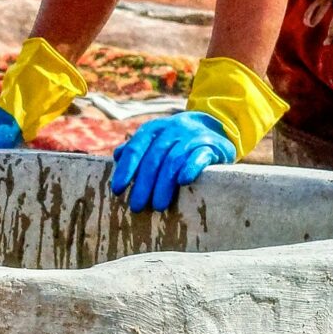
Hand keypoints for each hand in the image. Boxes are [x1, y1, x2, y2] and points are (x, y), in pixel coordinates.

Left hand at [108, 110, 235, 210]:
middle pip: (153, 158)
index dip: (125, 170)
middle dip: (143, 184)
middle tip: (137, 206)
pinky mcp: (212, 146)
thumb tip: (117, 156)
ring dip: (164, 184)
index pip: (135, 148)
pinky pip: (199, 156)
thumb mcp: (157, 139)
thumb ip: (138, 148)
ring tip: (158, 205)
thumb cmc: (178, 140)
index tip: (118, 190)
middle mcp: (172, 129)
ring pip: (173, 160)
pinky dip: (190, 168)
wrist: (215, 127)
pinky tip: (183, 182)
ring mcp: (193, 136)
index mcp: (154, 129)